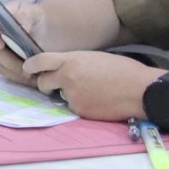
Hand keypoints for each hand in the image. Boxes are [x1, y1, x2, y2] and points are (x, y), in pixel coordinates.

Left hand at [16, 49, 155, 120]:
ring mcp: (73, 96)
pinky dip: (80, 104)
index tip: (28, 69)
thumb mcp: (93, 57)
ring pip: (59, 96)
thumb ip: (73, 62)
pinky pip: (72, 107)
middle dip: (46, 84)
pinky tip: (96, 100)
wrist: (140, 90)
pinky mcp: (80, 111)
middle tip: (55, 84)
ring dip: (67, 94)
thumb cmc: (122, 70)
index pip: (39, 61)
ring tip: (88, 90)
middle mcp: (67, 78)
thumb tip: (61, 68)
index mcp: (71, 60)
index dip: (30, 66)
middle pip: (42, 82)